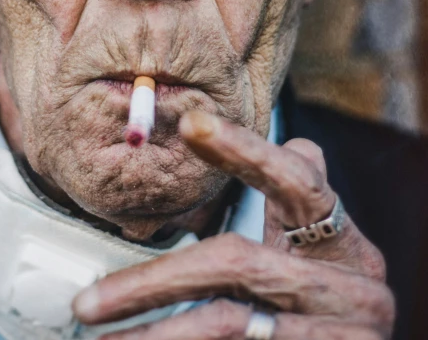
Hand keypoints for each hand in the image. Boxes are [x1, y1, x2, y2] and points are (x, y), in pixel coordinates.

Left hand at [72, 111, 394, 338]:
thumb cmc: (331, 301)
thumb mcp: (327, 251)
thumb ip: (302, 202)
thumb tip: (296, 140)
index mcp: (343, 240)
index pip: (296, 182)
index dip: (244, 150)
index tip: (190, 123)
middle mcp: (353, 287)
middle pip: (239, 263)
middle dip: (155, 281)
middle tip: (88, 302)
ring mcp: (344, 334)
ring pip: (230, 324)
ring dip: (157, 335)